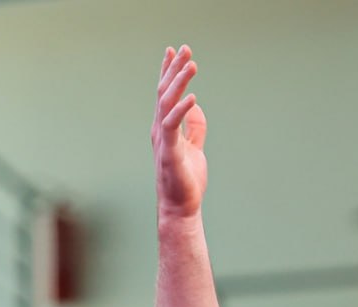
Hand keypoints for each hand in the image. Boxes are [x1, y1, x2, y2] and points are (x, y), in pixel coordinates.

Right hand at [152, 45, 207, 217]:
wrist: (180, 207)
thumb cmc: (185, 180)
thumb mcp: (194, 148)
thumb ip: (194, 128)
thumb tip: (197, 107)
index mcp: (165, 128)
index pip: (165, 94)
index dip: (168, 72)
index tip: (174, 51)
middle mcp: (161, 130)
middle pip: (164, 92)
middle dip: (173, 69)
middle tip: (184, 48)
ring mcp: (163, 141)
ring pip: (167, 104)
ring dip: (179, 83)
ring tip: (191, 64)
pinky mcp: (170, 153)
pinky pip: (173, 127)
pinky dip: (182, 111)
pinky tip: (193, 98)